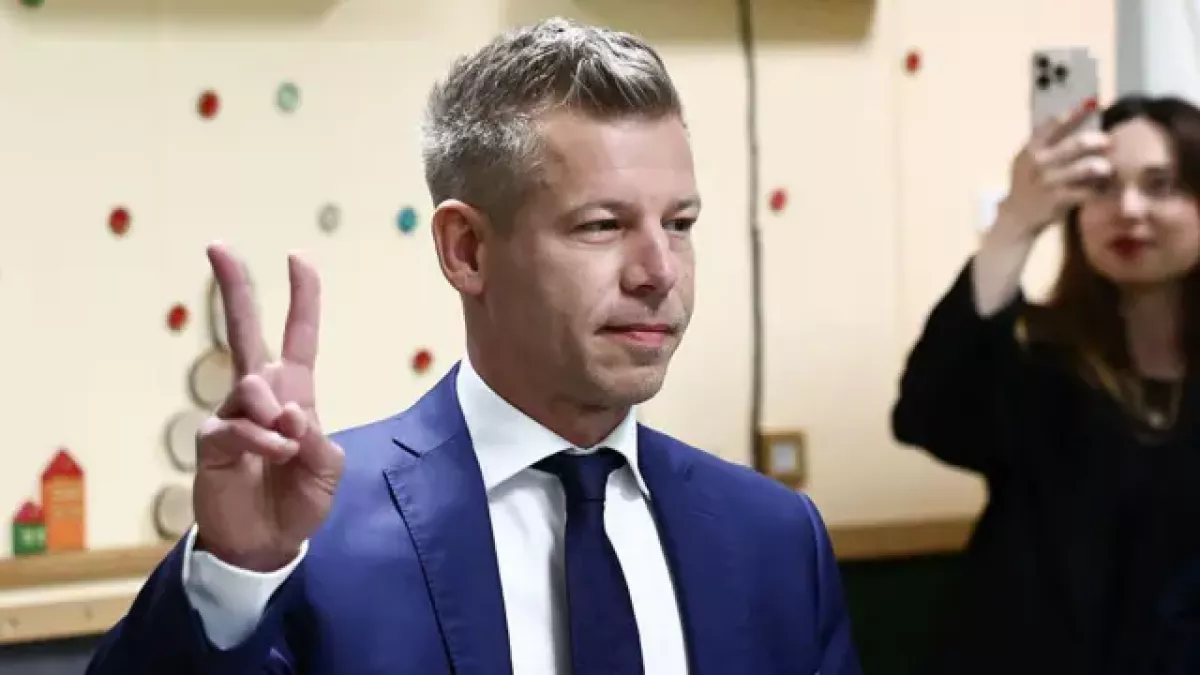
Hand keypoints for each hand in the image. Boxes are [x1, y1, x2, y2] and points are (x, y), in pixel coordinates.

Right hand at [192, 243, 344, 571]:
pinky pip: (235, 425)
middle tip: (218, 245)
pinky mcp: (212, 441)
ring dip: (274, 415)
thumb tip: (289, 413)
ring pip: (250, 386)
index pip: (299, 336)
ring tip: (287, 448)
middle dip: (235, 287)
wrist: (267, 543)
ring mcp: (233, 415)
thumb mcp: (327, 469)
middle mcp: (260, 395)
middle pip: (245, 330)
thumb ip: (316, 438)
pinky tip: (276, 454)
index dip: (302, 297)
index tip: (298, 256)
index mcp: (295, 392)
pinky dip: (261, 440)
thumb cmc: (299, 500)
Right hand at [998, 98, 1111, 236]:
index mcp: (1031, 149)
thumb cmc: (1027, 184)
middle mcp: (1039, 163)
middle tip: (1108, 142)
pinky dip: (1098, 189)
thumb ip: (1044, 143)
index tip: (1091, 104)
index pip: (1053, 124)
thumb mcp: (1026, 160)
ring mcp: (1048, 182)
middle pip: (1077, 144)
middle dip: (1097, 140)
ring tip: (1107, 168)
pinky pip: (1087, 191)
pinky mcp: (1058, 200)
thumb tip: (1073, 118)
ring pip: (1086, 168)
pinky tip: (1101, 189)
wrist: (1016, 217)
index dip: (1075, 113)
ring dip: (1102, 166)